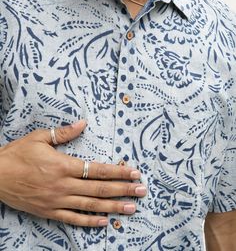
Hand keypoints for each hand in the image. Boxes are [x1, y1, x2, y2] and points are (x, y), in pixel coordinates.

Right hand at [0, 121, 145, 226]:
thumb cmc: (18, 154)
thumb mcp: (40, 138)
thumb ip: (64, 133)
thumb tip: (83, 123)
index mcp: (63, 165)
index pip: (98, 170)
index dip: (118, 172)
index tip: (134, 172)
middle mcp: (64, 185)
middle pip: (100, 189)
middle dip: (124, 189)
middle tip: (142, 190)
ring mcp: (57, 201)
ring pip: (91, 206)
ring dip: (113, 207)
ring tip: (131, 207)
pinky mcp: (49, 211)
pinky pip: (72, 219)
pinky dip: (89, 222)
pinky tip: (104, 222)